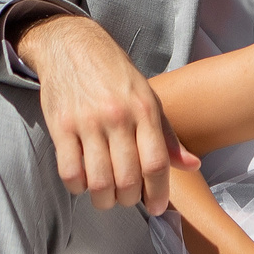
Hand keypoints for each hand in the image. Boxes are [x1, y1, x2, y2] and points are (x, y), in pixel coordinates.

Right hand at [20, 13, 197, 211]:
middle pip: (128, 179)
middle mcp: (118, 116)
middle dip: (130, 200)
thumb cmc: (115, 76)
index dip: (159, 193)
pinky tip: (84, 182)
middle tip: (128, 199)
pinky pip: (69, 172)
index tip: (156, 208)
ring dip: (104, 200)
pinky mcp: (60, 125)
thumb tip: (193, 166)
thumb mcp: (148, 98)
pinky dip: (78, 187)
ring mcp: (87, 121)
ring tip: (107, 196)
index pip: (156, 163)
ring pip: (99, 181)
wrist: (72, 45)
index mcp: (144, 109)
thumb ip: (168, 136)